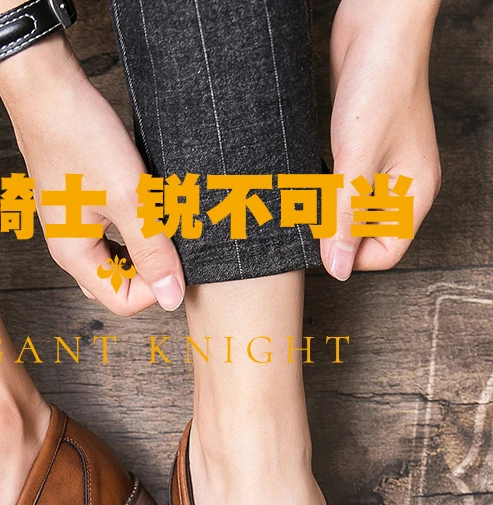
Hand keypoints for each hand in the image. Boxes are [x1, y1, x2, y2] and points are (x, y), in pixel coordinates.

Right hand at [0, 35, 184, 314]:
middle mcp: (68, 247)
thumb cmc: (80, 137)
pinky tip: (145, 203)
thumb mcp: (128, 197)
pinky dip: (132, 228)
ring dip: (142, 249)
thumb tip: (172, 297)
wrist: (46, 88)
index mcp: (74, 255)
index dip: (156, 286)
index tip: (176, 255)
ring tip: (160, 218)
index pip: (123, 301)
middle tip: (171, 237)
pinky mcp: (77, 205)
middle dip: (149, 270)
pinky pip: (109, 234)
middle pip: (117, 285)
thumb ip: (152, 250)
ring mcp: (71, 226)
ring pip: (114, 260)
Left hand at [322, 0, 441, 279]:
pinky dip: (321, 188)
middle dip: (335, 233)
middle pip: (366, 235)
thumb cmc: (378, 84)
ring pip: (349, 210)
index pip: (386, 253)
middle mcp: (401, 184)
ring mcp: (380, 166)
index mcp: (414, 193)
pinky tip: (304, 178)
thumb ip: (344, 217)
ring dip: (325, 211)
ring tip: (301, 198)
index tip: (321, 244)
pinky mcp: (358, 149)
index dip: (353, 256)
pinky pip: (339, 185)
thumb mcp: (356, 160)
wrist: (375, 25)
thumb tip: (336, 268)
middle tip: (304, 219)